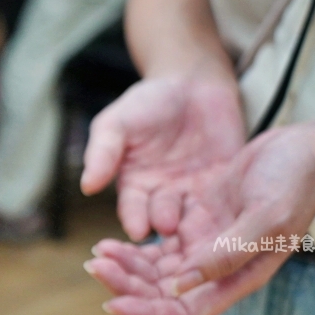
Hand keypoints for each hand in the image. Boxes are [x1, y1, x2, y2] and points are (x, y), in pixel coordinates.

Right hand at [81, 76, 245, 241]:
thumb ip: (103, 152)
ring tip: (199, 231)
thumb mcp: (116, 123)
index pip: (132, 208)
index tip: (137, 231)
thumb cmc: (148, 101)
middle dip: (165, 228)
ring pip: (194, 217)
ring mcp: (194, 191)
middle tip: (169, 232)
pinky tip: (228, 221)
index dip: (134, 219)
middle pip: (162, 219)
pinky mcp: (224, 184)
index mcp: (134, 185)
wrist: (193, 82)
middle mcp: (163, 195)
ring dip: (195, 226)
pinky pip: (225, 203)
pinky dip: (225, 214)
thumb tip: (86, 187)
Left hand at [85, 121, 314, 314]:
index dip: (149, 313)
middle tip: (95, 266)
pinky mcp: (196, 227)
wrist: (303, 151)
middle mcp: (219, 270)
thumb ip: (226, 253)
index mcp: (239, 277)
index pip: (187, 312)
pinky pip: (157, 249)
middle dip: (127, 286)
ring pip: (155, 273)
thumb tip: (180, 284)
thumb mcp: (265, 217)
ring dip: (125, 269)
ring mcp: (206, 249)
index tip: (112, 304)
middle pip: (163, 294)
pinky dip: (132, 250)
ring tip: (98, 253)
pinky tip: (110, 243)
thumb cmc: (295, 182)